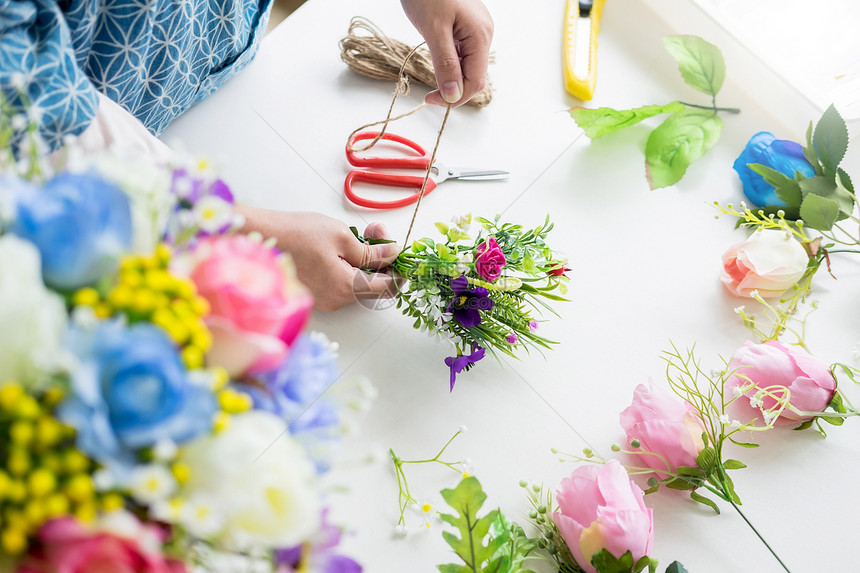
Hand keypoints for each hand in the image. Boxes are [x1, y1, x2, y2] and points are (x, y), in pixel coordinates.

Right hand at [236, 206, 399, 311]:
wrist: (258, 238)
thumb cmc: (296, 234)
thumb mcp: (342, 236)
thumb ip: (371, 251)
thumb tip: (393, 255)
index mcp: (346, 288)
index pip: (386, 287)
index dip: (399, 271)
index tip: (403, 256)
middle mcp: (336, 300)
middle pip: (372, 284)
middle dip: (381, 259)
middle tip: (377, 233)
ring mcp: (324, 299)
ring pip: (357, 282)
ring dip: (365, 260)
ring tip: (361, 234)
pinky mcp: (314, 293)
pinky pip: (341, 282)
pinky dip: (348, 266)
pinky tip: (344, 246)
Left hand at [400, 0, 492, 106]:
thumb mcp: (434, 30)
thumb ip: (445, 64)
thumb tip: (453, 95)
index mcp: (480, 36)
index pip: (474, 82)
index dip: (454, 98)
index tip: (431, 100)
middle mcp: (484, 35)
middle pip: (473, 76)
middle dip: (452, 89)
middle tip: (428, 94)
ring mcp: (476, 30)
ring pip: (467, 66)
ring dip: (450, 77)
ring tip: (430, 75)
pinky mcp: (466, 27)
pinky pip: (462, 54)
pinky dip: (449, 63)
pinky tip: (436, 59)